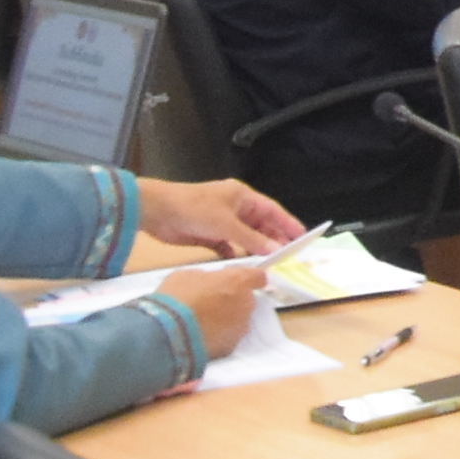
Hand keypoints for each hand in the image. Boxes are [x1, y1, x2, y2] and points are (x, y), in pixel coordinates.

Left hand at [137, 177, 302, 254]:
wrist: (158, 212)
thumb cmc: (193, 209)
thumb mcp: (227, 224)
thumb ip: (252, 239)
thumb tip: (275, 249)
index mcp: (241, 196)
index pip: (272, 210)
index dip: (287, 223)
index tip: (301, 237)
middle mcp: (233, 207)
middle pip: (260, 224)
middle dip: (272, 238)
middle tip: (286, 255)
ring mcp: (220, 221)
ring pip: (245, 236)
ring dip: (254, 247)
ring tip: (267, 262)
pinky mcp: (208, 234)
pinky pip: (228, 245)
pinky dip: (234, 253)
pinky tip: (240, 263)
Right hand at [153, 261, 262, 362]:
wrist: (168, 333)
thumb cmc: (177, 298)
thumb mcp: (188, 275)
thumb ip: (208, 278)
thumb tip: (210, 283)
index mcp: (238, 282)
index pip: (257, 277)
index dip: (249, 278)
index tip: (241, 280)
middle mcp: (245, 305)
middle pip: (246, 300)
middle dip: (232, 300)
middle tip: (210, 301)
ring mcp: (240, 328)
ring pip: (238, 320)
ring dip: (225, 319)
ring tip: (202, 321)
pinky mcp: (230, 347)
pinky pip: (227, 337)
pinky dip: (218, 336)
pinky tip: (200, 335)